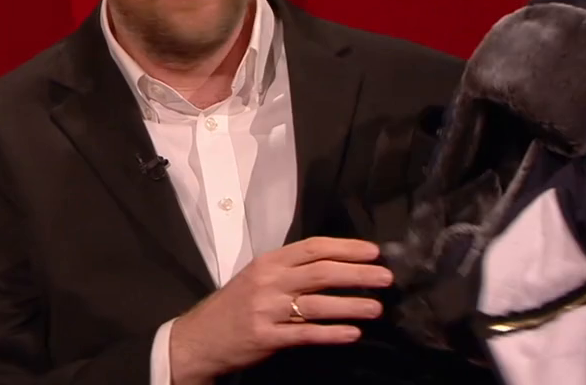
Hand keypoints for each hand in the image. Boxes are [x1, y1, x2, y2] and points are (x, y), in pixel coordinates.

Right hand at [169, 237, 392, 383]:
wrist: (199, 337)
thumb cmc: (234, 305)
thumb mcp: (257, 277)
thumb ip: (290, 270)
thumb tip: (336, 266)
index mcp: (269, 262)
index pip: (313, 247)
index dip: (346, 248)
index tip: (374, 252)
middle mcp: (269, 281)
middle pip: (321, 272)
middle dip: (357, 274)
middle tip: (386, 279)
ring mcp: (267, 309)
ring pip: (317, 304)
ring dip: (351, 305)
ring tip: (376, 308)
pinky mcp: (266, 337)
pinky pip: (305, 333)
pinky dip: (331, 333)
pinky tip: (352, 333)